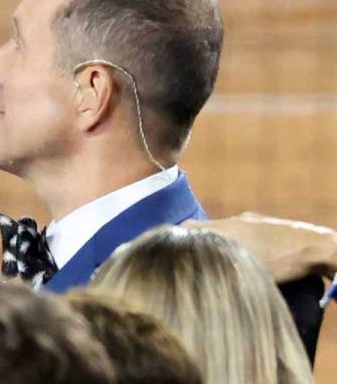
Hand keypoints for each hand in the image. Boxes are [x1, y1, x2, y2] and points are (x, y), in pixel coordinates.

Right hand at [184, 212, 336, 281]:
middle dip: (197, 241)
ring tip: (218, 259)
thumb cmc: (283, 261)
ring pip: (226, 231)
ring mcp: (254, 222)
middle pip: (206, 228)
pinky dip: (237, 243)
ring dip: (219, 243)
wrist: (320, 248)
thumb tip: (194, 266)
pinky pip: (244, 232)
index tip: (169, 248)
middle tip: (191, 257)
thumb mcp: (246, 268)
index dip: (177, 238)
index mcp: (227, 227)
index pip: (189, 228)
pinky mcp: (269, 226)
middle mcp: (237, 220)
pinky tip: (245, 257)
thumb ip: (217, 265)